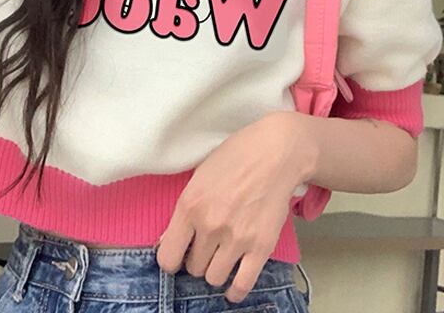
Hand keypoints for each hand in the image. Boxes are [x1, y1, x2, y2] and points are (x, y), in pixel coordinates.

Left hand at [155, 111, 306, 302]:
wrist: (276, 152)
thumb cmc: (236, 156)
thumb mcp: (200, 175)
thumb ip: (185, 209)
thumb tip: (170, 241)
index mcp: (190, 205)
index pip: (168, 257)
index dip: (171, 259)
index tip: (178, 255)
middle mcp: (210, 226)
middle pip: (193, 268)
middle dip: (198, 259)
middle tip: (207, 246)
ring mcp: (236, 238)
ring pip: (214, 278)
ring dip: (215, 270)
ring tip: (221, 256)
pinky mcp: (261, 247)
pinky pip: (242, 285)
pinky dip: (235, 291)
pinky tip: (232, 286)